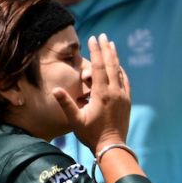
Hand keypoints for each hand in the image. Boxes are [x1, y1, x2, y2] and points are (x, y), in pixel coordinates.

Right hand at [53, 33, 131, 152]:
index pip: (98, 67)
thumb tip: (54, 89)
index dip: (95, 51)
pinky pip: (125, 81)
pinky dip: (121, 71)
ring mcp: (122, 96)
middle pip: (110, 64)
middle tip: (103, 35)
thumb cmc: (91, 135)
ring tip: (111, 45)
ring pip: (119, 71)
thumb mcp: (75, 120)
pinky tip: (119, 66)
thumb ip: (66, 104)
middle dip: (106, 49)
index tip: (93, 38)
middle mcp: (114, 92)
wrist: (112, 147)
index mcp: (101, 94)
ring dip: (114, 57)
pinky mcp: (127, 101)